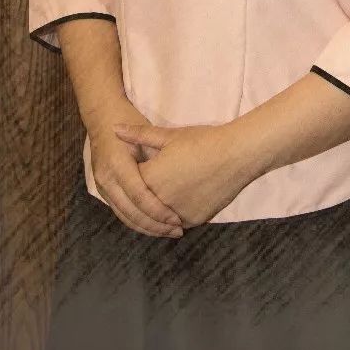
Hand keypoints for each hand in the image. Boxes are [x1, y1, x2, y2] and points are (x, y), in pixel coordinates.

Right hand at [87, 109, 184, 237]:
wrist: (102, 115)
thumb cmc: (129, 119)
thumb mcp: (147, 134)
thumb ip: (158, 158)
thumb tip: (179, 183)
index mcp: (117, 164)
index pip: (139, 196)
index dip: (158, 211)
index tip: (176, 220)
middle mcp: (106, 178)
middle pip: (130, 211)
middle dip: (154, 225)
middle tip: (176, 231)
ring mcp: (102, 186)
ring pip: (124, 216)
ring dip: (146, 227)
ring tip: (168, 232)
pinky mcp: (103, 190)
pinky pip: (120, 211)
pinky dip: (136, 221)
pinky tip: (153, 225)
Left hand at [113, 122, 254, 227]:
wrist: (235, 155)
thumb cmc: (201, 141)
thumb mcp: (169, 136)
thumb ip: (139, 135)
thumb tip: (114, 128)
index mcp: (149, 178)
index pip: (130, 182)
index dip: (131, 174)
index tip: (136, 166)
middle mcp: (159, 201)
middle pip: (141, 203)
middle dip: (141, 195)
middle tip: (147, 185)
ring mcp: (176, 214)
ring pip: (158, 217)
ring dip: (155, 211)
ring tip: (161, 197)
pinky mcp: (193, 220)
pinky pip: (176, 221)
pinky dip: (173, 215)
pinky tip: (178, 203)